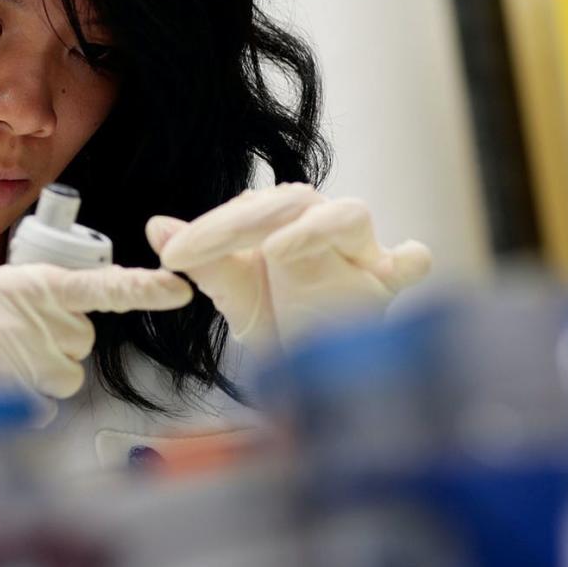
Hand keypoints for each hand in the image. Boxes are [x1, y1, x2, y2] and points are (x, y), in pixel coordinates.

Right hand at [0, 263, 190, 512]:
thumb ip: (23, 305)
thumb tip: (68, 323)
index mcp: (11, 284)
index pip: (89, 283)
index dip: (138, 287)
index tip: (177, 285)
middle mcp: (20, 314)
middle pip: (80, 340)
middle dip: (55, 350)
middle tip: (8, 352)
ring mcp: (16, 354)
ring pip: (65, 376)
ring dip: (38, 381)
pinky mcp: (11, 393)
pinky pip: (43, 408)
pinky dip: (22, 410)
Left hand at [146, 183, 430, 354]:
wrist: (310, 364)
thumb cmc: (274, 315)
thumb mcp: (231, 291)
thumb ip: (200, 260)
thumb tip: (156, 226)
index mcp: (281, 218)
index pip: (247, 207)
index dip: (208, 228)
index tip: (172, 256)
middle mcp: (321, 224)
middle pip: (291, 202)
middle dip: (240, 223)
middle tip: (198, 251)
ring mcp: (359, 252)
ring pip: (349, 215)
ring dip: (312, 227)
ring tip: (276, 249)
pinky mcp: (389, 283)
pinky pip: (411, 262)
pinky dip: (408, 260)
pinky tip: (397, 266)